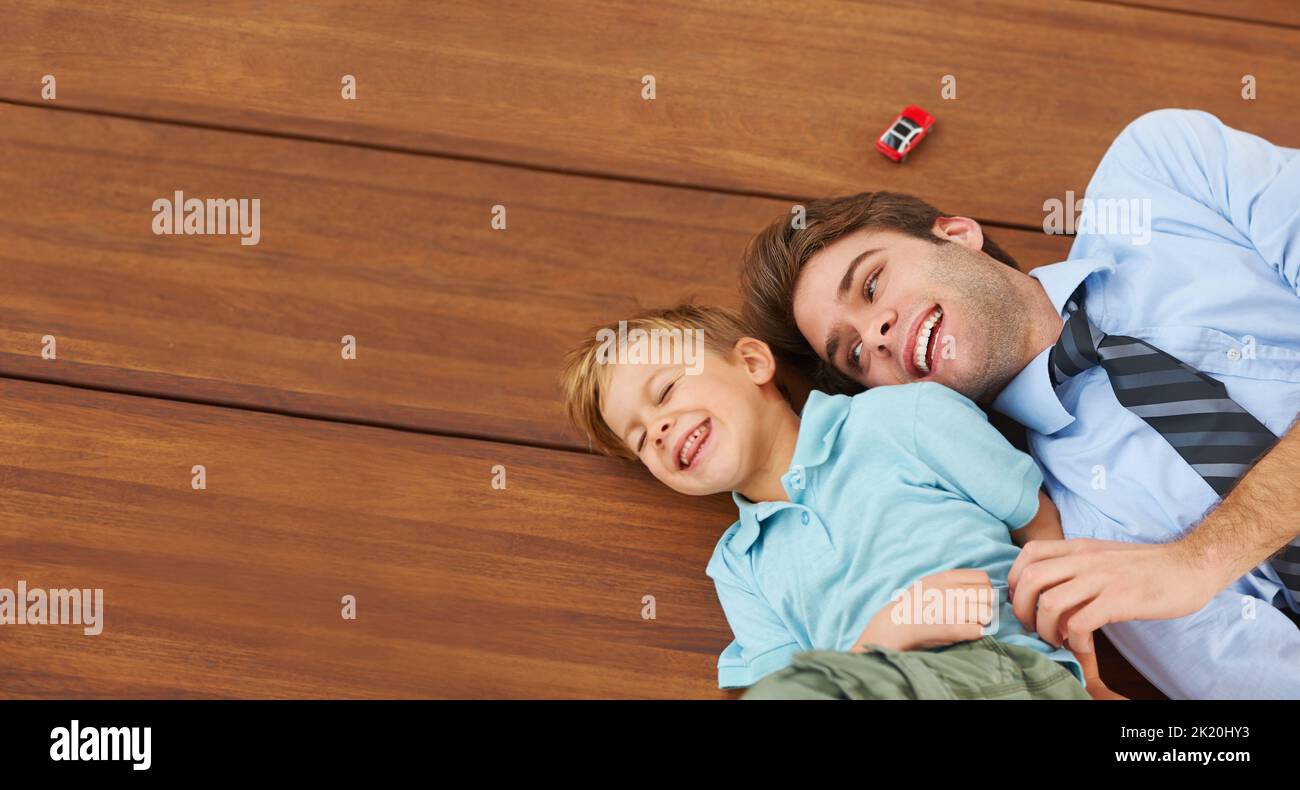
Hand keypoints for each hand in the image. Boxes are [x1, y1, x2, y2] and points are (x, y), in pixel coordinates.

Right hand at [853, 569, 994, 652]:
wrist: (894, 624)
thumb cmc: (913, 604)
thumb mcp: (932, 582)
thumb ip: (954, 580)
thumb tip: (981, 586)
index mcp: (947, 577)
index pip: (984, 578)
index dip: (984, 589)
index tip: (977, 599)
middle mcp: (951, 590)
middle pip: (989, 595)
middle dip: (986, 605)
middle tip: (976, 614)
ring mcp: (951, 609)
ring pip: (987, 613)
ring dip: (982, 621)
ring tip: (970, 624)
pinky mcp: (951, 629)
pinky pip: (977, 630)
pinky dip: (976, 633)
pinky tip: (967, 633)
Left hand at [1007, 538, 1219, 653]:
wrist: (1192, 565)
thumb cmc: (1147, 567)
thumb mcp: (1104, 558)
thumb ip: (1076, 570)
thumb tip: (1048, 598)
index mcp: (1079, 547)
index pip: (1028, 553)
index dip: (1015, 580)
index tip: (1024, 601)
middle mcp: (1085, 559)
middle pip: (1029, 579)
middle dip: (1022, 609)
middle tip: (1033, 627)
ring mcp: (1101, 578)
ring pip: (1049, 603)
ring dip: (1045, 629)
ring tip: (1056, 640)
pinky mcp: (1119, 600)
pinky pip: (1080, 623)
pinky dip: (1074, 640)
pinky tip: (1082, 646)